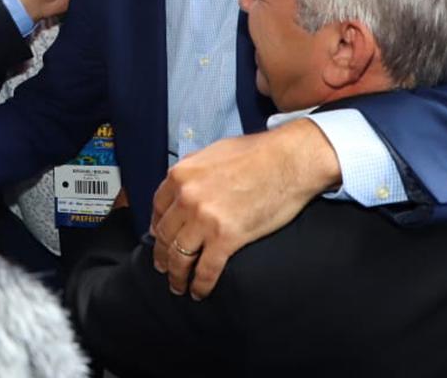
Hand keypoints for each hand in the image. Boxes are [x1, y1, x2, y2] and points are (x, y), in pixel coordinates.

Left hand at [150, 118, 341, 299]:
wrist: (289, 161)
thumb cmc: (258, 153)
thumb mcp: (214, 153)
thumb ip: (194, 172)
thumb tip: (187, 186)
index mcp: (181, 175)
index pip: (157, 208)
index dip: (157, 227)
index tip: (159, 238)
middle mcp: (186, 198)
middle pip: (165, 235)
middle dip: (162, 255)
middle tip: (163, 267)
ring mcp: (204, 219)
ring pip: (180, 257)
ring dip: (176, 276)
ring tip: (178, 286)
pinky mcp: (226, 238)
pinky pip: (206, 270)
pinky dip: (200, 285)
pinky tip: (199, 292)